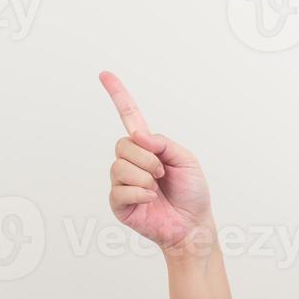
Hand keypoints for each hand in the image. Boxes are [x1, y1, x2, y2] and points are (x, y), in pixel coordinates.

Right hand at [100, 70, 214, 255]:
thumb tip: (138, 135)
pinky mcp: (119, 204)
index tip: (105, 74)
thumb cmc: (192, 193)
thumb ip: (163, 143)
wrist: (193, 225)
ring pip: (120, 167)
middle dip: (146, 158)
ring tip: (156, 188)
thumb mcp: (186, 160)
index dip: (118, 95)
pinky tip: (150, 200)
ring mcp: (123, 183)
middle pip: (123, 145)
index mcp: (148, 148)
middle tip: (161, 173)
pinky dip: (139, 194)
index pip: (129, 117)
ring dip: (144, 177)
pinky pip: (120, 190)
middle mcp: (131, 162)